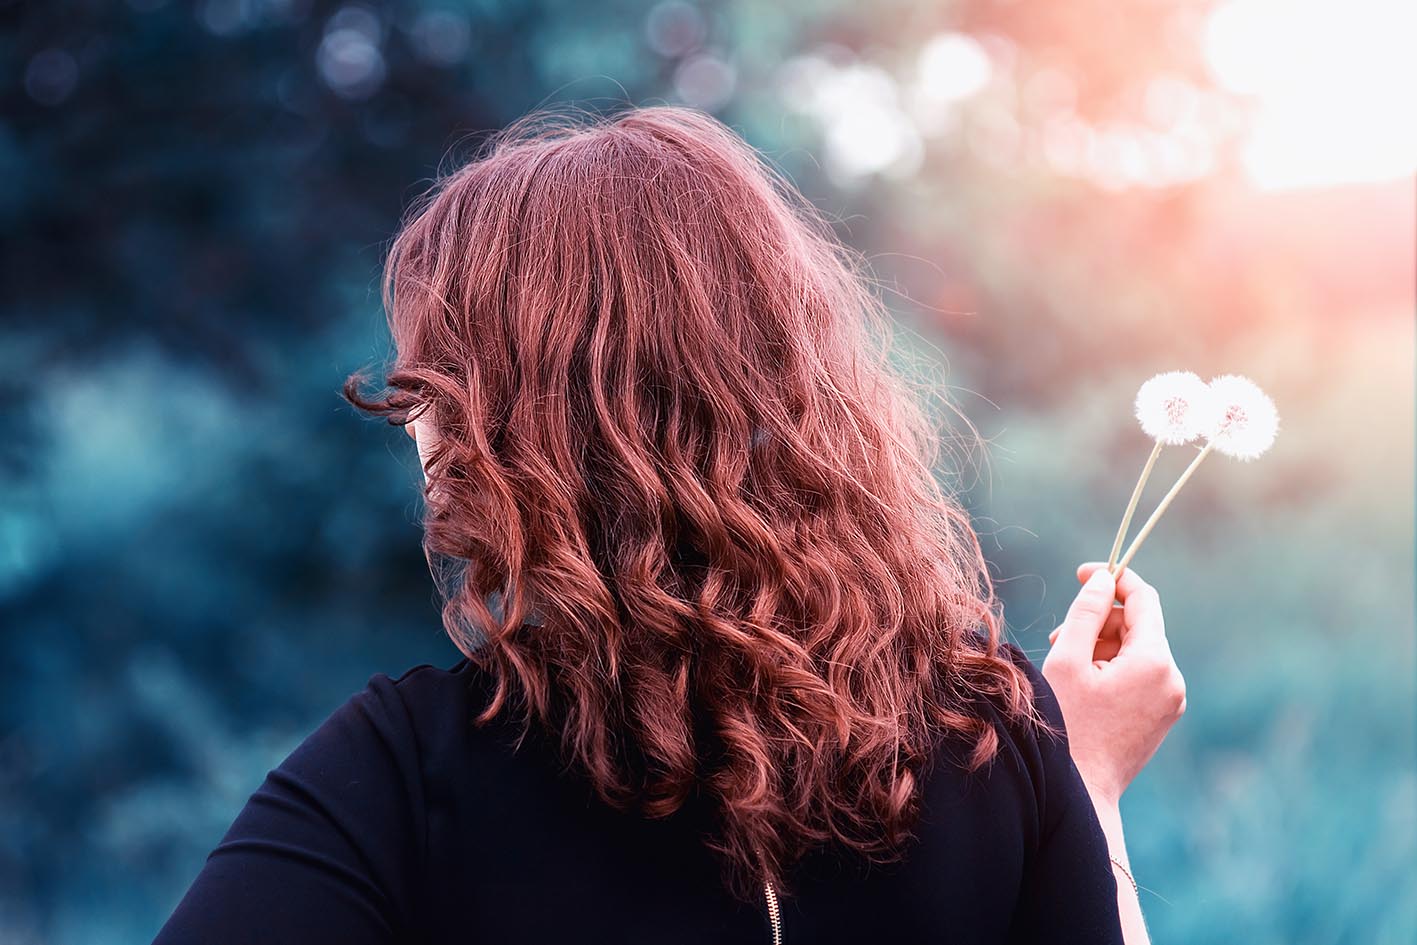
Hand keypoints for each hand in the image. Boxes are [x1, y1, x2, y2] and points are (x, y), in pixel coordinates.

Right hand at [1041, 563, 1186, 805]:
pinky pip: (1141, 673)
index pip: (1142, 599)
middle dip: (1099, 621)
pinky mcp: (1164, 713)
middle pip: (1138, 625)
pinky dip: (1113, 667)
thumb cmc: (1067, 726)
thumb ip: (1085, 613)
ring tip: (1067, 664)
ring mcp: (1172, 698)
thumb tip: (1102, 579)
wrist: (1083, 791)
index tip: (1083, 572)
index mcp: (1153, 662)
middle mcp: (1172, 678)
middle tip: (1057, 636)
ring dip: (1102, 645)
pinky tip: (1084, 682)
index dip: (1113, 579)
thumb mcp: (1067, 660)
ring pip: (1137, 649)